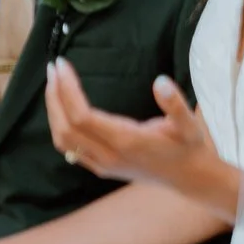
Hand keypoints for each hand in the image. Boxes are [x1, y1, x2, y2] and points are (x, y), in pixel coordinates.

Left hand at [46, 61, 224, 205]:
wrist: (189, 178)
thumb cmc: (188, 146)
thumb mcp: (189, 124)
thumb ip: (176, 104)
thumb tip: (161, 81)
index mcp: (126, 142)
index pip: (82, 116)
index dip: (67, 90)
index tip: (62, 65)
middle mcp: (109, 156)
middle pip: (66, 127)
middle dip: (54, 96)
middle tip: (54, 68)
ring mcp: (103, 165)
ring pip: (63, 141)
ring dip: (53, 111)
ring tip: (54, 84)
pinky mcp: (102, 168)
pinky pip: (70, 149)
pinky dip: (59, 126)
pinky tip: (61, 107)